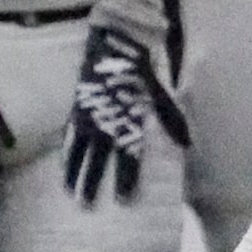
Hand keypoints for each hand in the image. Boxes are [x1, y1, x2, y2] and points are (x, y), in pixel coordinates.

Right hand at [64, 22, 190, 204]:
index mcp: (130, 120)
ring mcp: (89, 117)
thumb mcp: (161, 94)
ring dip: (77, 175)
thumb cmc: (142, 68)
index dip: (127, 179)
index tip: (124, 201)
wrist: (115, 44)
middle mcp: (107, 123)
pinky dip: (68, 154)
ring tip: (74, 196)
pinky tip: (64, 170)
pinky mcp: (77, 110)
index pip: (129, 157)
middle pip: (100, 160)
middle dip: (95, 184)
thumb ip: (171, 119)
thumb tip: (186, 142)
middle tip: (88, 207)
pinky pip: (70, 137)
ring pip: (81, 152)